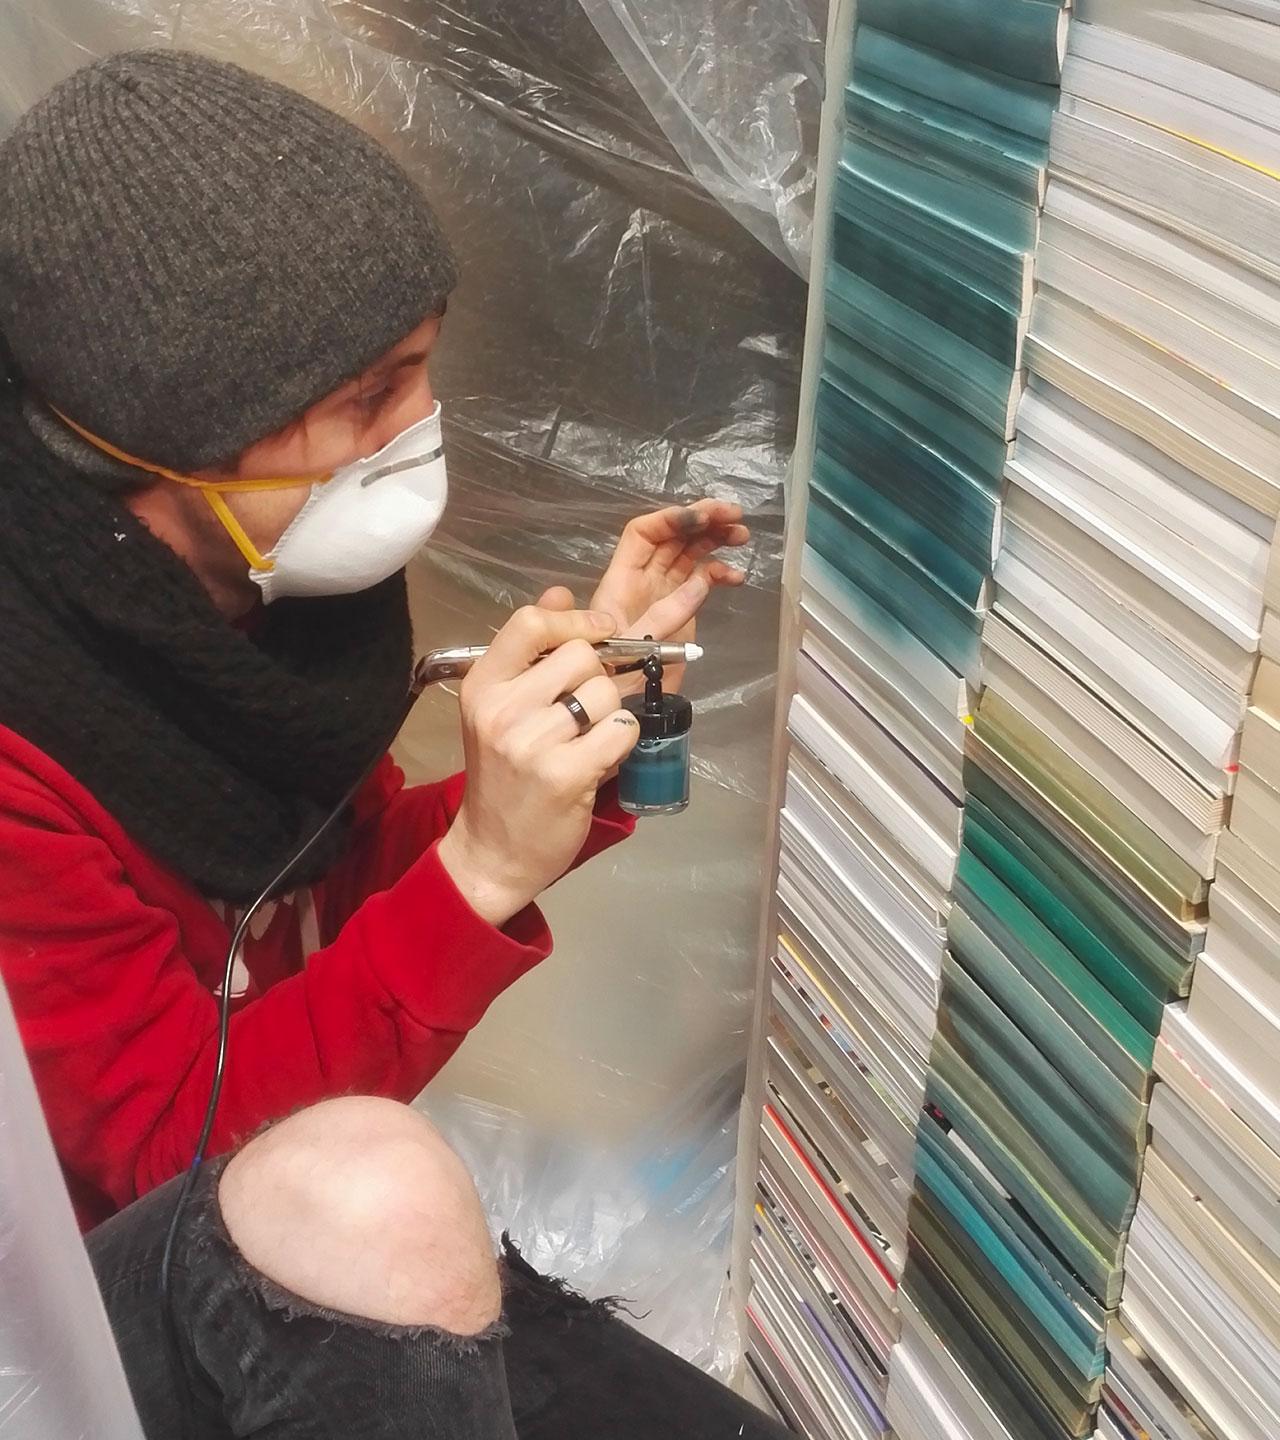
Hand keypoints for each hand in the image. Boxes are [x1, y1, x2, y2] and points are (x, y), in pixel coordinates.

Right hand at [437, 605, 640, 926]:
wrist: (493, 852)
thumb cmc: (503, 777)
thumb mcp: (501, 708)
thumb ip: (532, 650)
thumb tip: (560, 590)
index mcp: (483, 686)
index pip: (531, 622)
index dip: (575, 619)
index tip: (600, 631)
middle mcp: (502, 709)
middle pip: (581, 656)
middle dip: (596, 679)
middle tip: (583, 714)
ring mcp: (531, 742)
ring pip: (605, 692)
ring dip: (609, 714)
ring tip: (587, 741)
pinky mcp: (565, 774)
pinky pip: (620, 728)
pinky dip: (622, 741)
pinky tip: (599, 760)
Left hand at [539, 499, 748, 695]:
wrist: (626, 708)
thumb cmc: (616, 679)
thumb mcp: (634, 647)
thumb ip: (666, 613)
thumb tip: (701, 580)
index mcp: (621, 581)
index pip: (642, 535)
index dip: (671, 520)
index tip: (702, 518)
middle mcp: (641, 580)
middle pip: (670, 536)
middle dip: (702, 520)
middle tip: (734, 514)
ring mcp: (662, 592)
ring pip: (689, 553)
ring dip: (715, 539)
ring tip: (742, 535)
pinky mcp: (680, 608)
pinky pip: (701, 580)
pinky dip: (719, 573)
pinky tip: (737, 578)